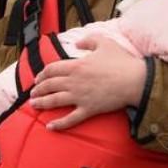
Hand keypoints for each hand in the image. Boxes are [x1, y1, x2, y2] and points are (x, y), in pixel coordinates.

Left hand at [29, 36, 145, 130]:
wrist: (135, 81)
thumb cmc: (121, 61)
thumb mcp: (104, 42)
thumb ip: (89, 40)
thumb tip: (78, 44)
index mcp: (76, 66)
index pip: (52, 69)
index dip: (42, 74)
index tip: (38, 78)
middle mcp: (74, 82)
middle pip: (50, 85)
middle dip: (38, 89)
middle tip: (33, 93)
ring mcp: (80, 97)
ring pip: (55, 101)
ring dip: (42, 103)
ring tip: (34, 105)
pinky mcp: (89, 109)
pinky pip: (71, 119)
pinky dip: (59, 124)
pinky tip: (50, 127)